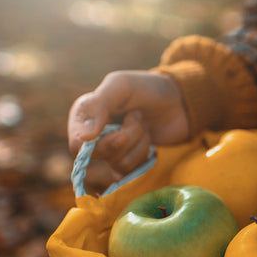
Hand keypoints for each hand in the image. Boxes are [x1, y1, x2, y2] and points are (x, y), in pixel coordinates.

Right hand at [68, 70, 188, 175]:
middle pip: (101, 156)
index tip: (120, 134)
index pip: (77, 145)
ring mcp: (112, 149)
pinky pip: (132, 171)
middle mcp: (94, 135)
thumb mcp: (121, 86)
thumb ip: (99, 106)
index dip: (98, 145)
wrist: (179, 101)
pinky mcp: (128, 160)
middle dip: (127, 136)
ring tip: (145, 124)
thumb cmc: (147, 88)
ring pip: (119, 163)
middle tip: (138, 116)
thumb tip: (84, 138)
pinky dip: (145, 154)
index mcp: (84, 114)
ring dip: (139, 142)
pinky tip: (148, 138)